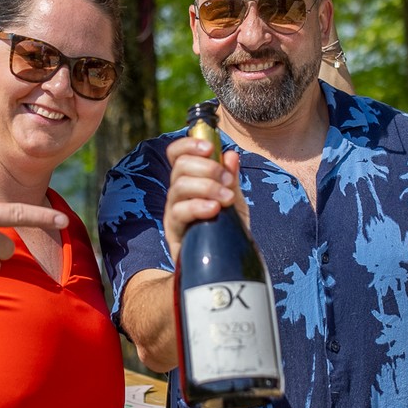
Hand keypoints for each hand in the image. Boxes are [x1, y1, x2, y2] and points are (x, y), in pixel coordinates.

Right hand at [161, 134, 246, 262]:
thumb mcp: (235, 201)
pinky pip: (179, 212)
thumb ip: (231, 179)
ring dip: (207, 187)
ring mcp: (173, 212)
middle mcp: (177, 193)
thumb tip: (230, 155)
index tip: (209, 147)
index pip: (178, 154)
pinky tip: (214, 210)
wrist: (224, 263)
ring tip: (227, 199)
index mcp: (190, 180)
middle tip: (228, 181)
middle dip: (207, 168)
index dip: (188, 144)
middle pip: (180, 166)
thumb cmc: (226, 229)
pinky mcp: (173, 232)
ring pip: (179, 187)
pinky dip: (198, 206)